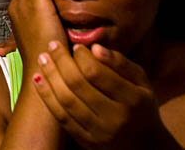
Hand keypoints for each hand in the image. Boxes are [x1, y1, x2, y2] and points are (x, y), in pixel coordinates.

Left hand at [33, 42, 171, 149]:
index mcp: (133, 100)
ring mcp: (99, 133)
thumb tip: (94, 47)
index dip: (82, 56)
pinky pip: (61, 117)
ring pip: (67, 101)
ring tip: (42, 58)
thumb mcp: (141, 82)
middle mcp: (116, 118)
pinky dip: (47, 97)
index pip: (97, 73)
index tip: (76, 46)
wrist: (146, 146)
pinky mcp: (86, 142)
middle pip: (78, 85)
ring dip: (50, 76)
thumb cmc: (141, 106)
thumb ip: (120, 63)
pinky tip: (38, 79)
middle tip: (52, 45)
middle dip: (61, 61)